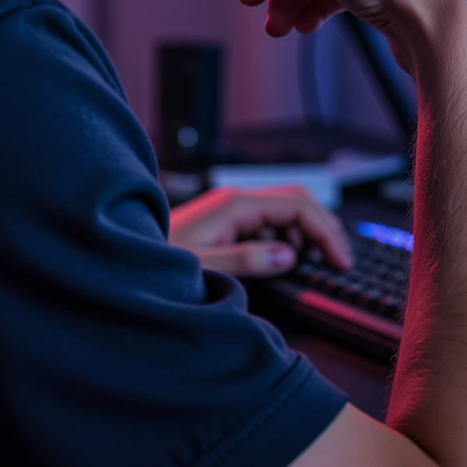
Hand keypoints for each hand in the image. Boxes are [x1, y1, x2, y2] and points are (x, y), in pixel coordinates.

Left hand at [168, 184, 352, 277]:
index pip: (298, 205)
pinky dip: (288, 238)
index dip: (326, 232)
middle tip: (341, 260)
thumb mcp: (203, 267)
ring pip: (285, 210)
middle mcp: (235, 200)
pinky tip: (288, 261)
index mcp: (234, 204)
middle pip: (297, 200)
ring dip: (308, 233)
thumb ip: (246, 261)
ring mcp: (231, 208)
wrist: (125, 254)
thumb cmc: (155, 259)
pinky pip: (269, 222)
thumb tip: (289, 256)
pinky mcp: (226, 221)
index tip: (340, 260)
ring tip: (319, 263)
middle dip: (324, 227)